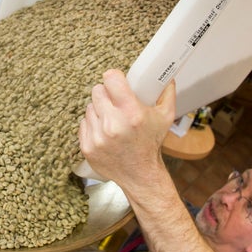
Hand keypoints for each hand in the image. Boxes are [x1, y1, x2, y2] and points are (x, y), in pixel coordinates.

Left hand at [78, 69, 175, 189]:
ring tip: (111, 119)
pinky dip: (92, 124)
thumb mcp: (166, 117)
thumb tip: (167, 76)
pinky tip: (104, 131)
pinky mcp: (87, 147)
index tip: (116, 81)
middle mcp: (112, 124)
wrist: (140, 174)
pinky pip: (83, 123)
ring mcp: (97, 137)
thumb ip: (167, 93)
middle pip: (97, 91)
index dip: (113, 78)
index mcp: (131, 113)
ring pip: (89, 107)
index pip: (110, 79)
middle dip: (106, 94)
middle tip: (115, 102)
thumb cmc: (151, 143)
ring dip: (99, 110)